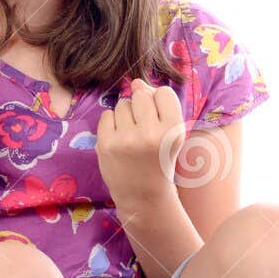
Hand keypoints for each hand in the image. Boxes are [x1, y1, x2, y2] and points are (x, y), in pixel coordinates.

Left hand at [96, 77, 185, 211]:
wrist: (143, 195)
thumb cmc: (159, 160)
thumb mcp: (170, 134)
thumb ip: (157, 104)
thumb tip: (135, 82)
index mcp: (173, 130)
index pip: (164, 93)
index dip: (160, 103)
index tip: (159, 120)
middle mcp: (150, 134)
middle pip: (141, 95)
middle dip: (141, 107)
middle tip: (143, 129)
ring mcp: (126, 139)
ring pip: (123, 104)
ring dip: (126, 115)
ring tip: (131, 136)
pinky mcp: (106, 144)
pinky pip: (107, 114)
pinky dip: (112, 123)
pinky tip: (119, 139)